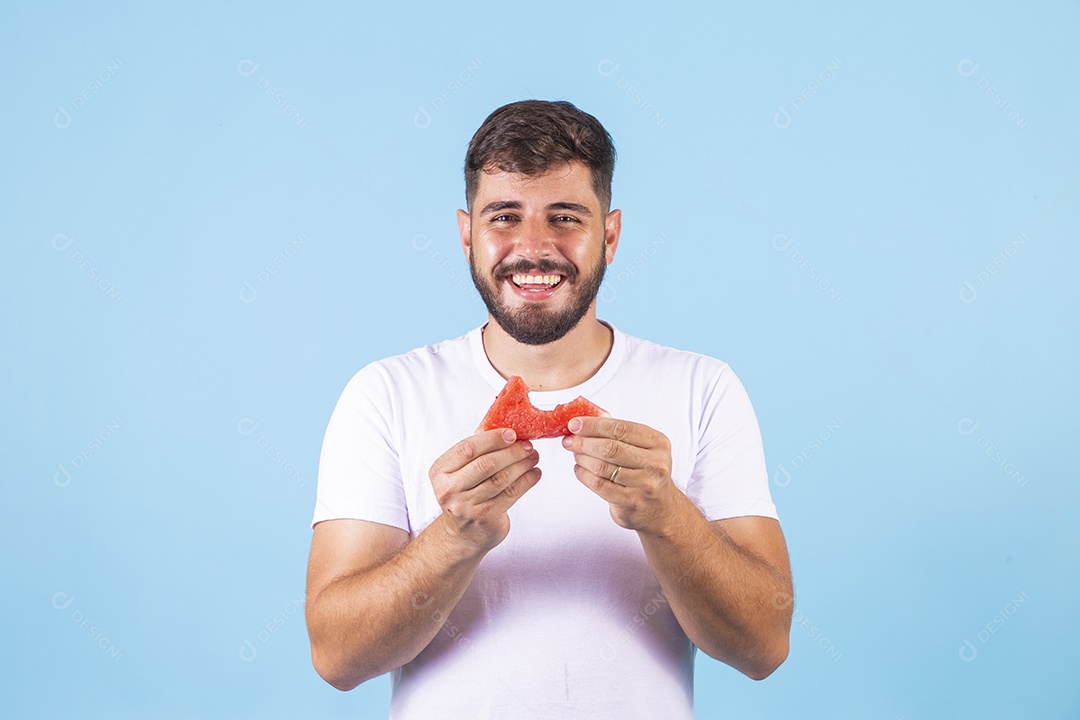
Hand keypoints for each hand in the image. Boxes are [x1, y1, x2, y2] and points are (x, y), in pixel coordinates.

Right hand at [429, 428, 540, 553]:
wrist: (463, 534)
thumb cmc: (464, 494)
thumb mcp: (459, 472)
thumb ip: (475, 451)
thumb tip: (502, 426)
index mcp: (440, 472)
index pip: (467, 448)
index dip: (492, 439)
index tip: (512, 433)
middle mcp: (449, 490)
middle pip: (486, 464)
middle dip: (511, 452)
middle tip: (528, 445)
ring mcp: (467, 506)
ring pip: (501, 478)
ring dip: (522, 464)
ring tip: (534, 457)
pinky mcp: (486, 517)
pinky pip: (512, 493)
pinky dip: (527, 481)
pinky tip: (534, 473)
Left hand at [561, 416, 677, 533]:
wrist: (659, 506)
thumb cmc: (645, 470)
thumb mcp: (641, 447)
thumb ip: (617, 432)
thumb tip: (585, 419)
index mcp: (658, 443)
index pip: (620, 428)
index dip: (593, 425)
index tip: (574, 424)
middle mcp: (655, 464)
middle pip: (610, 448)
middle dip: (584, 442)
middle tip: (569, 441)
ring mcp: (644, 485)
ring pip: (602, 467)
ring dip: (582, 459)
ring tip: (576, 455)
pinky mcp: (631, 502)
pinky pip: (599, 485)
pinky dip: (584, 475)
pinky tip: (580, 469)